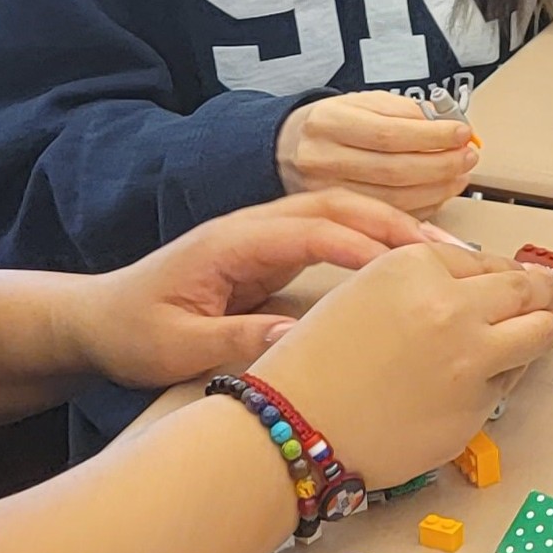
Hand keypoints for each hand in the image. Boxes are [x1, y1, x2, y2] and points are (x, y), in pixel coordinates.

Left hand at [73, 191, 435, 390]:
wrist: (98, 318)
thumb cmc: (133, 332)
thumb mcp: (176, 345)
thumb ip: (235, 339)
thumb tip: (296, 338)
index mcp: (232, 239)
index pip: (314, 230)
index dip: (366, 248)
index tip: (413, 274)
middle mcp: (254, 224)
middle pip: (340, 207)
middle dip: (399, 226)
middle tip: (453, 255)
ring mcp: (264, 232)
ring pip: (342, 213)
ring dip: (395, 228)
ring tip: (448, 256)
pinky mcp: (272, 249)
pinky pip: (335, 233)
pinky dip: (376, 241)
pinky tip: (410, 265)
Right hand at [241, 242, 552, 490]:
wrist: (291, 428)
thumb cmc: (311, 363)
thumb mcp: (364, 293)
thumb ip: (425, 283)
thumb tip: (483, 285)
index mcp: (416, 265)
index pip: (488, 260)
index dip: (511, 272)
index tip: (534, 277)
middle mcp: (451, 305)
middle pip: (527, 289)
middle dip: (546, 293)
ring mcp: (470, 359)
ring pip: (540, 333)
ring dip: (542, 332)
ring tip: (539, 335)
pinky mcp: (476, 408)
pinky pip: (509, 385)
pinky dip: (504, 380)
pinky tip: (478, 383)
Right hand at [276, 90, 478, 215]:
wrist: (288, 149)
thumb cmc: (333, 123)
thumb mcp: (363, 103)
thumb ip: (405, 112)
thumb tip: (449, 125)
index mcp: (329, 122)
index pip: (390, 133)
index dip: (432, 137)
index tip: (462, 133)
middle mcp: (323, 158)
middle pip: (394, 170)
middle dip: (441, 165)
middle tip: (467, 156)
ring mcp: (325, 192)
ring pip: (393, 199)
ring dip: (437, 189)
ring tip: (458, 174)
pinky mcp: (335, 216)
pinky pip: (387, 217)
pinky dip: (421, 207)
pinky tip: (438, 193)